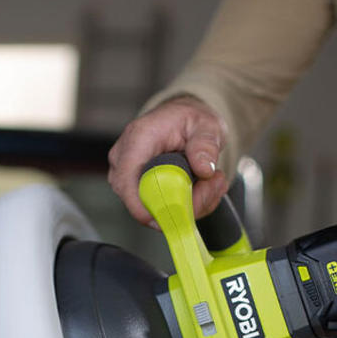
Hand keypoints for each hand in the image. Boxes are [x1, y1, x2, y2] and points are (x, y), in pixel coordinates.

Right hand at [108, 95, 228, 225]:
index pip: (127, 181)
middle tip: (212, 186)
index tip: (169, 218)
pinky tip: (201, 189)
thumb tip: (204, 169)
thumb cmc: (188, 120)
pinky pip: (158, 210)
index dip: (142, 206)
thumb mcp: (206, 124)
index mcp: (137, 139)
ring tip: (211, 182)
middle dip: (180, 204)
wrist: (182, 121)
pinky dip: (186, 206)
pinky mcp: (136, 191)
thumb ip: (206, 144)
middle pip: (140, 201)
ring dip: (188, 205)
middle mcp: (124, 160)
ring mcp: (127, 178)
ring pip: (152, 209)